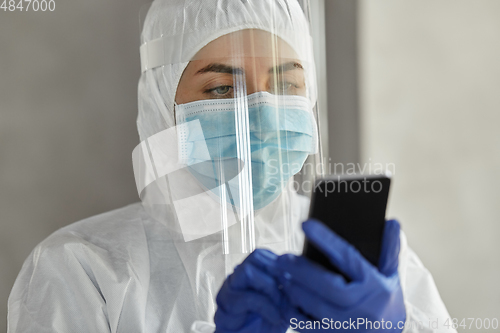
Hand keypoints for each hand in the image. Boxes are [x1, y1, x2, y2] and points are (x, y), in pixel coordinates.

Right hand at [214, 249, 289, 332]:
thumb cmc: (267, 325)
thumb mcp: (284, 302)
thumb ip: (288, 284)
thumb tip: (302, 269)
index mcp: (250, 273)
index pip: (264, 253)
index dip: (281, 265)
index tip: (293, 282)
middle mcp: (237, 278)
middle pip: (256, 256)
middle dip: (276, 274)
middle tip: (286, 293)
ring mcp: (228, 291)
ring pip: (247, 271)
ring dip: (270, 289)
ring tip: (279, 306)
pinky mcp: (224, 309)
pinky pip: (244, 297)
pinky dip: (265, 307)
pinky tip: (275, 318)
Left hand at [277, 219, 405, 331]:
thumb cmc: (388, 303)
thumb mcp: (392, 276)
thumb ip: (390, 250)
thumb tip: (392, 222)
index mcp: (376, 286)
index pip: (348, 258)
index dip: (326, 240)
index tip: (306, 225)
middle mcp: (366, 308)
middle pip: (329, 286)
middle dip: (302, 271)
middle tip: (282, 260)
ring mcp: (352, 327)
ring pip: (317, 308)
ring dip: (295, 291)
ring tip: (281, 278)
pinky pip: (310, 328)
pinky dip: (295, 314)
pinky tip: (286, 301)